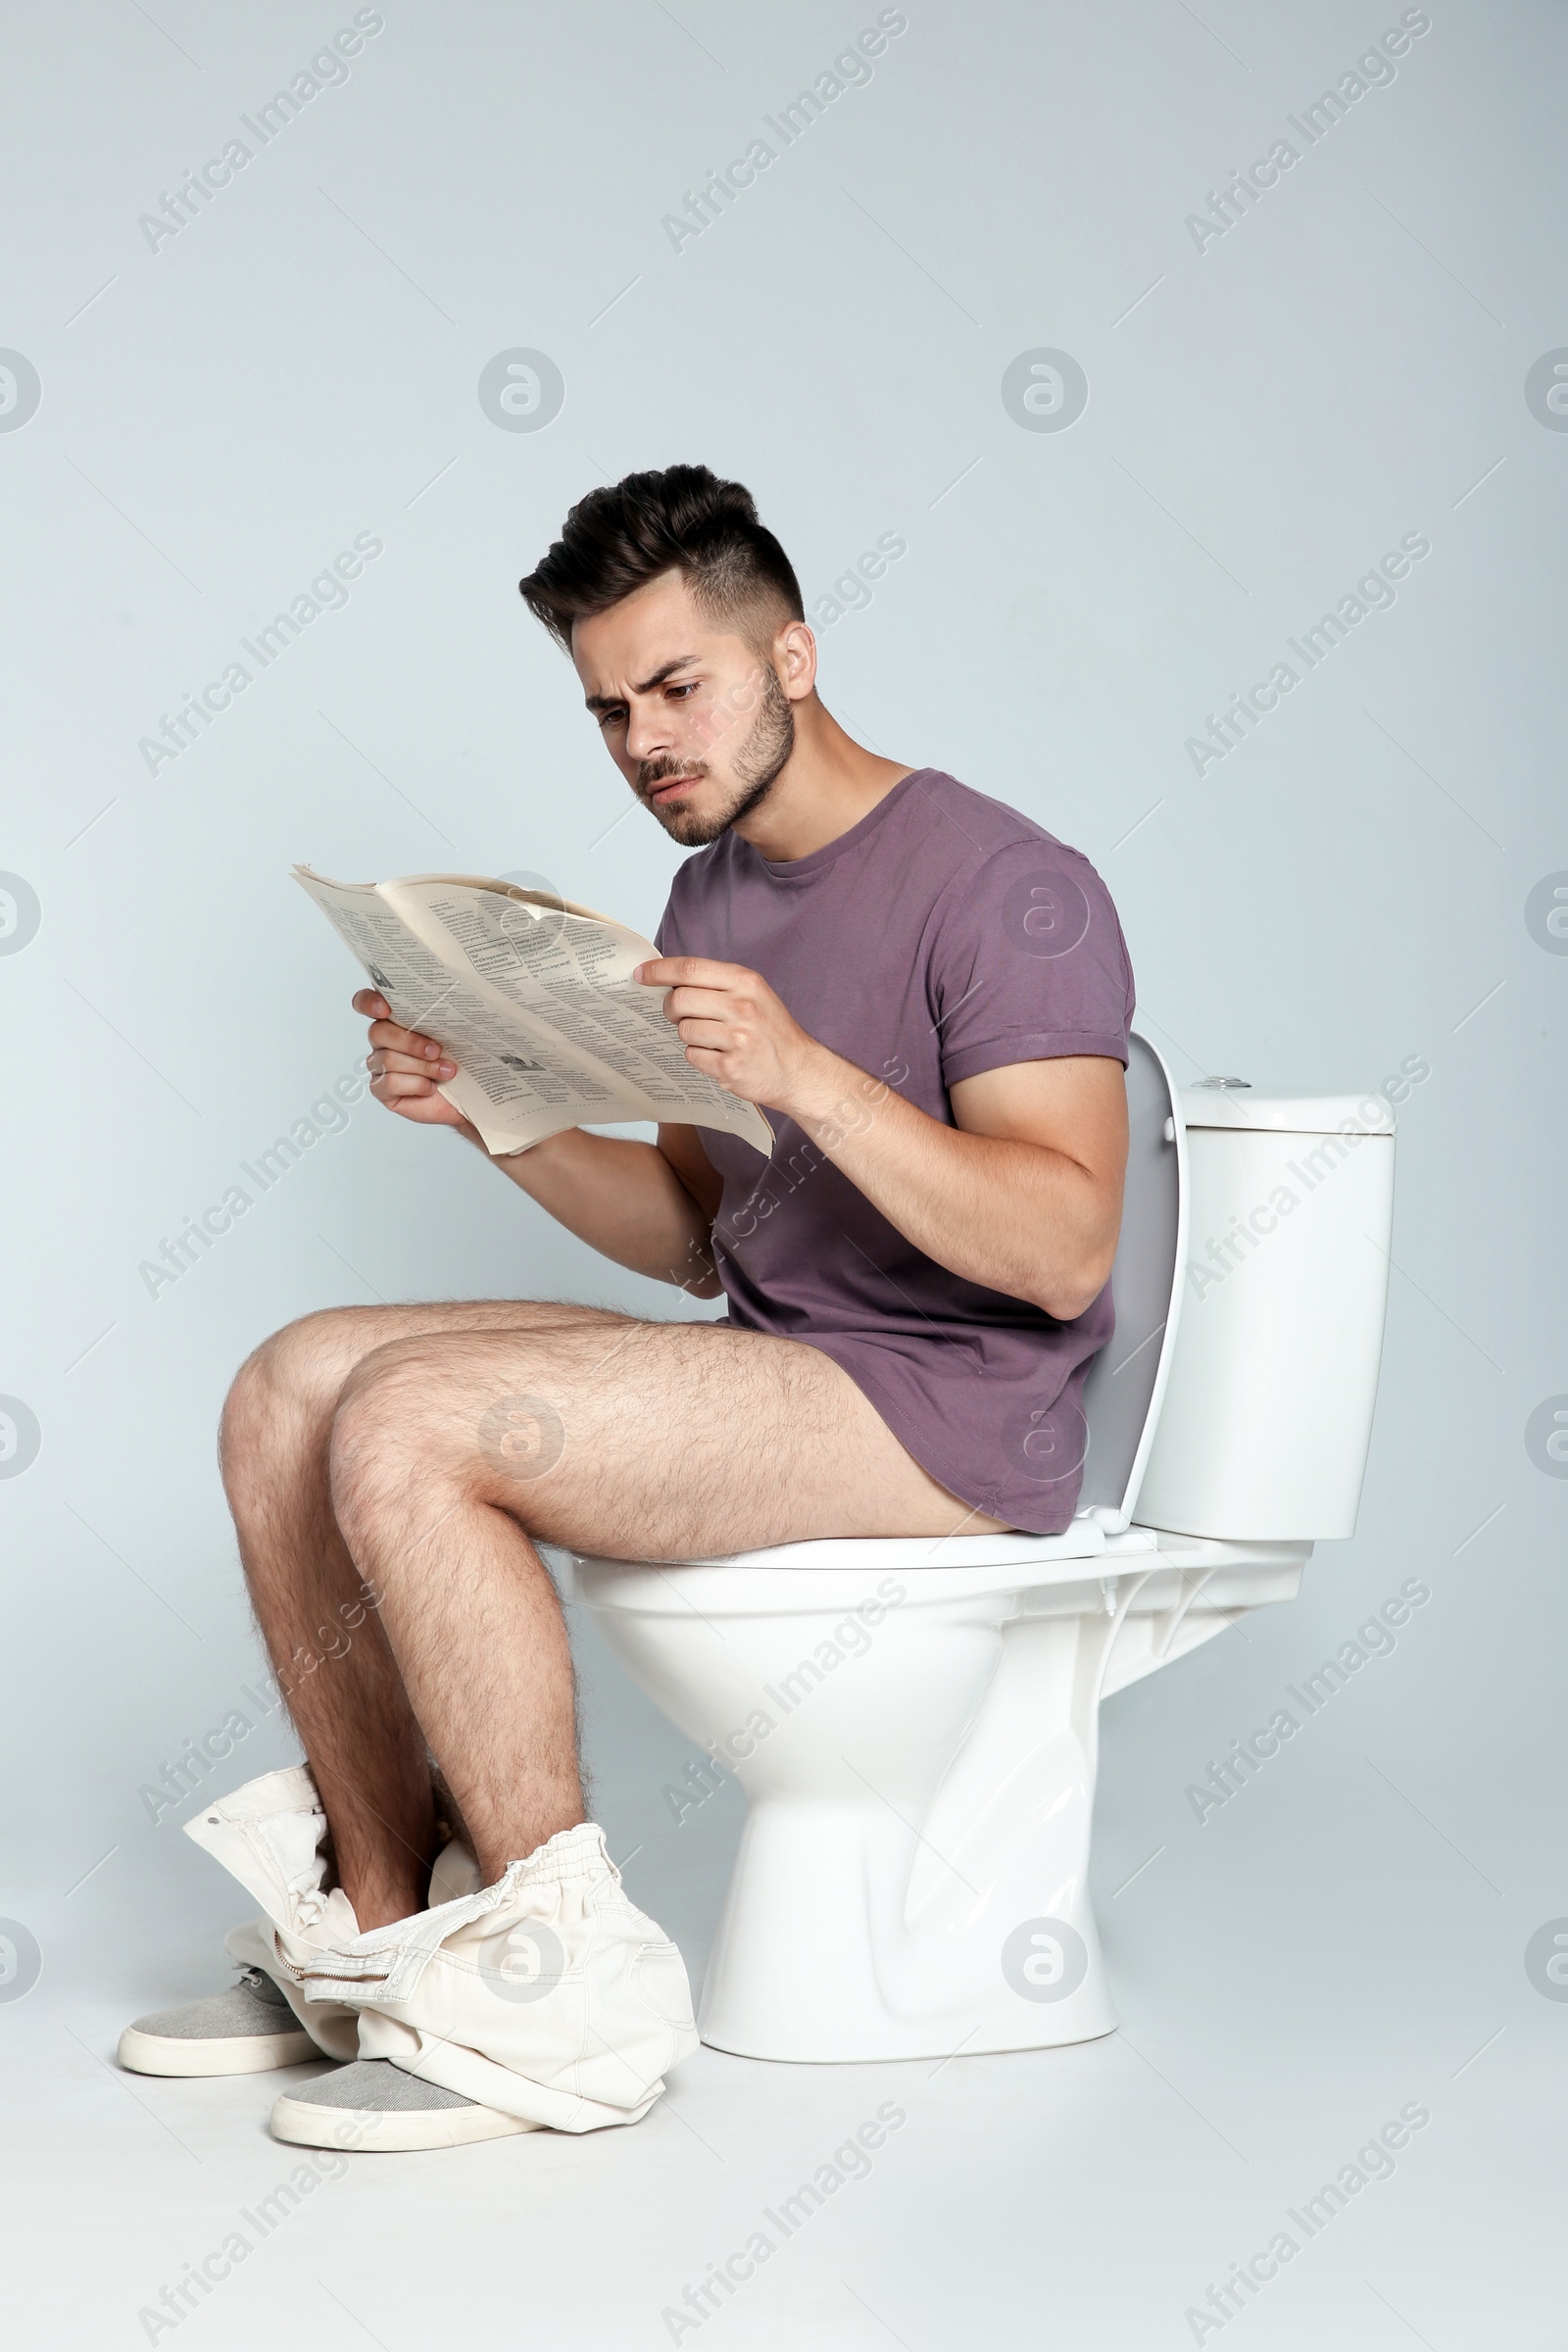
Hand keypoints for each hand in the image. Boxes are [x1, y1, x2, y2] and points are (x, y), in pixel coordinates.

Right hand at [352, 989, 477, 1137]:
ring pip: (388, 1060)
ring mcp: (379, 1065)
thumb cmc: (458, 1058)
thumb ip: (441, 1014)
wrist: (468, 1092)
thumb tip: (453, 995)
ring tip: (446, 1071)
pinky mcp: (381, 1089)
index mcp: (395, 1018)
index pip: (365, 1002)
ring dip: (423, 1067)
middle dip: (410, 1042)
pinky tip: (431, 1086)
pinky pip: (390, 1082)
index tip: (385, 1009)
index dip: (368, 1003)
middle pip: (377, 1032)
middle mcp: (382, 1040)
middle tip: (436, 1050)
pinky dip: (417, 1085)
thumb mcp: (454, 1031)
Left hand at [634, 957, 837, 1116]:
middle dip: (671, 1008)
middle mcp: (742, 1007)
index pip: (691, 969)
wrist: (800, 1071)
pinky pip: (692, 1056)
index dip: (660, 971)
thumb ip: (717, 984)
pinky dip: (699, 1056)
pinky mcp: (730, 1067)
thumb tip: (669, 979)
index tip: (641, 974)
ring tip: (712, 1039)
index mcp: (746, 982)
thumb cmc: (772, 1031)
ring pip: (684, 1030)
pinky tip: (719, 1056)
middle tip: (679, 1015)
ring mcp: (737, 1039)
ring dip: (690, 1035)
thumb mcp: (754, 994)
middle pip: (680, 1000)